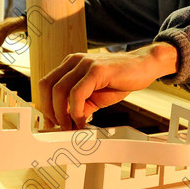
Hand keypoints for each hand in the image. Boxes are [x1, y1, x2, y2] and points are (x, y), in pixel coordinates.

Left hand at [39, 43, 177, 129]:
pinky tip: (83, 120)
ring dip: (62, 114)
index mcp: (70, 65)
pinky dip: (77, 111)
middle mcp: (74, 61)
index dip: (45, 105)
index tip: (51, 123)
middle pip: (47, 86)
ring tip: (72, 126)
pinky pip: (77, 93)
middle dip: (50, 111)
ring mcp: (84, 63)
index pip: (46, 84)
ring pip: (60, 90)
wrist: (144, 68)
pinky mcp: (96, 69)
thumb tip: (66, 123)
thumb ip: (79, 106)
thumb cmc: (119, 81)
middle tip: (60, 127)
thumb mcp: (94, 97)